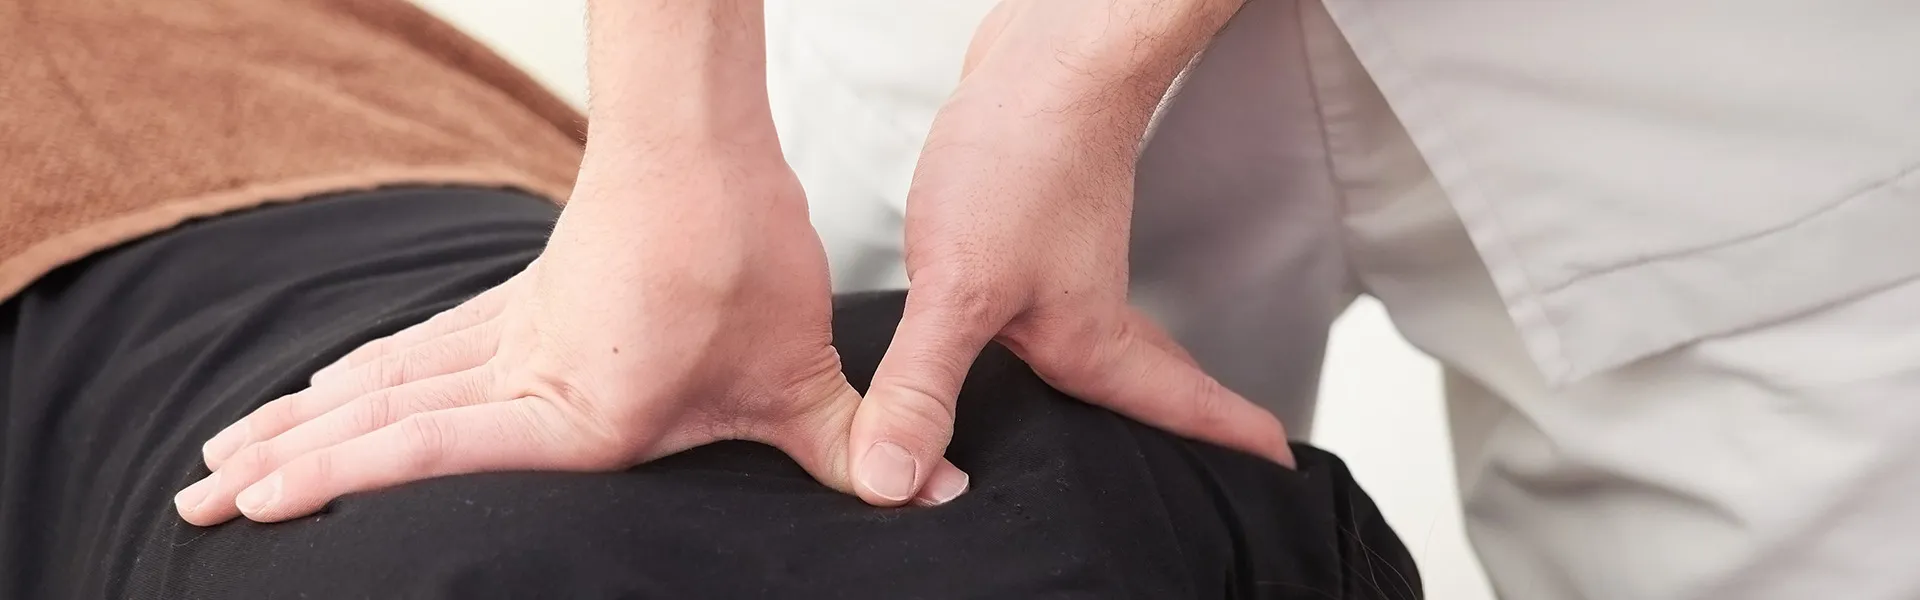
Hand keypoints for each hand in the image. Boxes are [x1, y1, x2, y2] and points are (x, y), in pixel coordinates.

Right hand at [176, 157, 969, 524]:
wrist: (702, 143)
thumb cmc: (743, 252)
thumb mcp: (797, 368)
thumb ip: (850, 439)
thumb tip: (927, 494)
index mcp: (578, 407)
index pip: (437, 447)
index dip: (346, 477)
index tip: (260, 502)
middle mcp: (524, 372)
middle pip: (381, 420)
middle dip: (289, 464)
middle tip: (197, 501)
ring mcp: (512, 332)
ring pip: (387, 380)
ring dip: (305, 421)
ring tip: (225, 456)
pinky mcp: (524, 303)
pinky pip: (424, 346)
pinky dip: (368, 373)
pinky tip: (331, 385)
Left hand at [842, 0, 1290, 503]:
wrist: (1043, 57)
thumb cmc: (1023, 154)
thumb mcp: (958, 287)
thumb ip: (923, 386)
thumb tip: (893, 481)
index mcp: (1088, 342)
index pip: (1175, 410)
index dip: (1225, 446)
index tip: (1277, 473)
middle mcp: (1087, 311)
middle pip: (1155, 387)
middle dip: (1192, 428)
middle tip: (1235, 457)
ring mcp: (1068, 268)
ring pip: (1113, 347)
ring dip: (1136, 383)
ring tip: (1151, 416)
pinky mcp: (1036, 231)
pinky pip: (1064, 306)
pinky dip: (1073, 335)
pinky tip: (1037, 332)